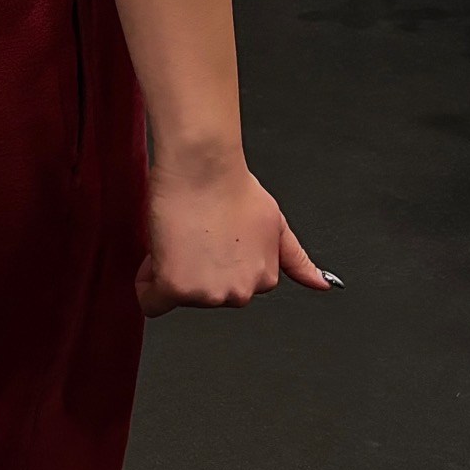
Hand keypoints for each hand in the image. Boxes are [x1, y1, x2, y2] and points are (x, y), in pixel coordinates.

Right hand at [135, 159, 331, 317]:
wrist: (205, 167)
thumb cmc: (232, 185)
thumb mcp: (275, 225)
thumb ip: (295, 259)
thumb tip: (323, 284)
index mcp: (264, 279)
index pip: (226, 287)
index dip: (209, 263)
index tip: (207, 238)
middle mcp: (240, 292)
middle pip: (201, 295)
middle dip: (190, 269)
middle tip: (191, 235)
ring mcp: (210, 294)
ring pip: (177, 295)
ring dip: (169, 269)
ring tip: (178, 234)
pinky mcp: (177, 288)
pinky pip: (151, 302)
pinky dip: (146, 282)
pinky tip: (157, 252)